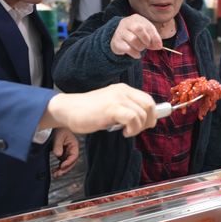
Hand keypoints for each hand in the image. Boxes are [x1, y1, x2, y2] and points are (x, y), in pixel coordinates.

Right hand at [41, 83, 157, 136]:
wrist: (68, 109)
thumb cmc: (89, 112)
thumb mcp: (111, 106)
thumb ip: (126, 109)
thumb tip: (145, 120)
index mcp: (124, 89)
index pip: (148, 100)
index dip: (151, 114)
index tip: (145, 125)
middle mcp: (123, 91)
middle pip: (149, 105)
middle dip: (148, 121)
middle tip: (136, 130)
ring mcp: (117, 98)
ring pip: (142, 114)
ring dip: (138, 128)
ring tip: (127, 132)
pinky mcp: (111, 108)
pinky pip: (133, 118)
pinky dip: (132, 129)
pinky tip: (124, 132)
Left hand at [51, 128, 78, 177]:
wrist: (53, 126)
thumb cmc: (58, 129)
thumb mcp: (58, 136)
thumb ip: (58, 145)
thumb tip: (58, 154)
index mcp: (74, 145)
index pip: (74, 156)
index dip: (69, 162)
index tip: (62, 166)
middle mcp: (72, 150)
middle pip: (71, 162)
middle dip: (65, 169)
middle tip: (58, 173)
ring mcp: (67, 153)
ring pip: (67, 164)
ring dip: (62, 170)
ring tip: (56, 174)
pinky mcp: (62, 155)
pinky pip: (62, 163)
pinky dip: (59, 168)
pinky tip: (54, 171)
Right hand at [110, 14, 162, 58]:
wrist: (119, 38)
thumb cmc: (136, 34)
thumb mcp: (146, 33)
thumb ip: (154, 38)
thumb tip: (159, 46)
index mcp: (136, 18)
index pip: (148, 26)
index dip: (155, 37)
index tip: (158, 46)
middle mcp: (127, 23)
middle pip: (138, 29)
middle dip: (146, 40)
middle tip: (147, 45)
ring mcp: (120, 32)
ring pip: (133, 39)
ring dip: (140, 47)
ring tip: (140, 48)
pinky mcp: (116, 42)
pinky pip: (128, 48)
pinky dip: (135, 53)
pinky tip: (136, 54)